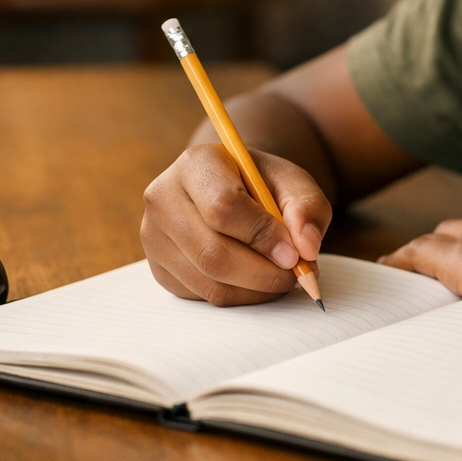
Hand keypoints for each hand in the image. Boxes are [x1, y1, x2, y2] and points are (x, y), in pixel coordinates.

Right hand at [141, 143, 331, 305]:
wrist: (231, 188)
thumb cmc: (262, 185)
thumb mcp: (292, 183)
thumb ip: (307, 207)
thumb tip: (306, 247)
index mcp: (196, 164)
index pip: (223, 207)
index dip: (262, 236)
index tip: (294, 253)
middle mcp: (164, 199)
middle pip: (212, 253)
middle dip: (262, 273)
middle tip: (295, 275)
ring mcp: (154, 237)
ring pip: (209, 281)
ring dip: (255, 290)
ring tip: (280, 276)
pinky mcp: (159, 268)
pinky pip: (203, 296)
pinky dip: (240, 296)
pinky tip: (255, 279)